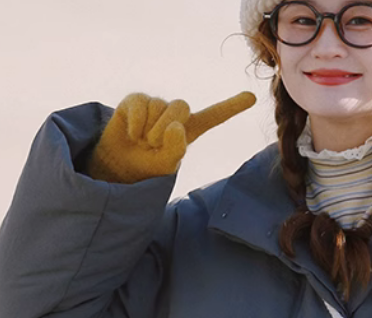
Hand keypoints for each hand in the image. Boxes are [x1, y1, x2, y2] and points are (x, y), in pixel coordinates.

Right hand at [87, 90, 256, 183]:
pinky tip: (132, 134)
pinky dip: (135, 125)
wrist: (120, 166)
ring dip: (147, 131)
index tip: (252, 97)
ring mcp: (155, 104)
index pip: (213, 116)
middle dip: (165, 130)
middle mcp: (174, 113)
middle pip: (181, 107)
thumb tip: (175, 125)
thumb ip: (175, 149)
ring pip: (158, 107)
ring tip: (141, 141)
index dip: (231, 106)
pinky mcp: (136, 100)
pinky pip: (140, 106)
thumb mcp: (166, 164)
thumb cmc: (148, 166)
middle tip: (153, 145)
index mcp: (189, 129)